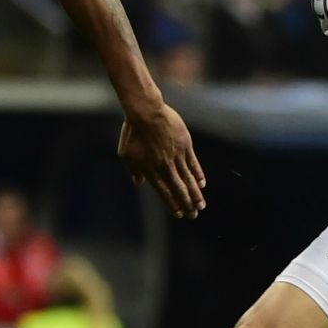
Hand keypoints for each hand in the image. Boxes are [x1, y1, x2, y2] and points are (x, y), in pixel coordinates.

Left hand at [118, 102, 206, 218]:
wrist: (146, 112)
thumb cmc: (132, 133)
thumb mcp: (125, 154)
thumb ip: (134, 170)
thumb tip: (138, 183)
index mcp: (151, 171)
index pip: (164, 192)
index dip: (172, 204)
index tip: (179, 214)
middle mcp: (165, 167)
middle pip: (179, 190)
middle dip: (187, 204)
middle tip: (194, 216)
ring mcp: (177, 156)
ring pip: (188, 180)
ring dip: (195, 194)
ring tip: (201, 206)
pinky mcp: (185, 145)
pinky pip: (194, 164)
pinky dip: (198, 175)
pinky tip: (202, 184)